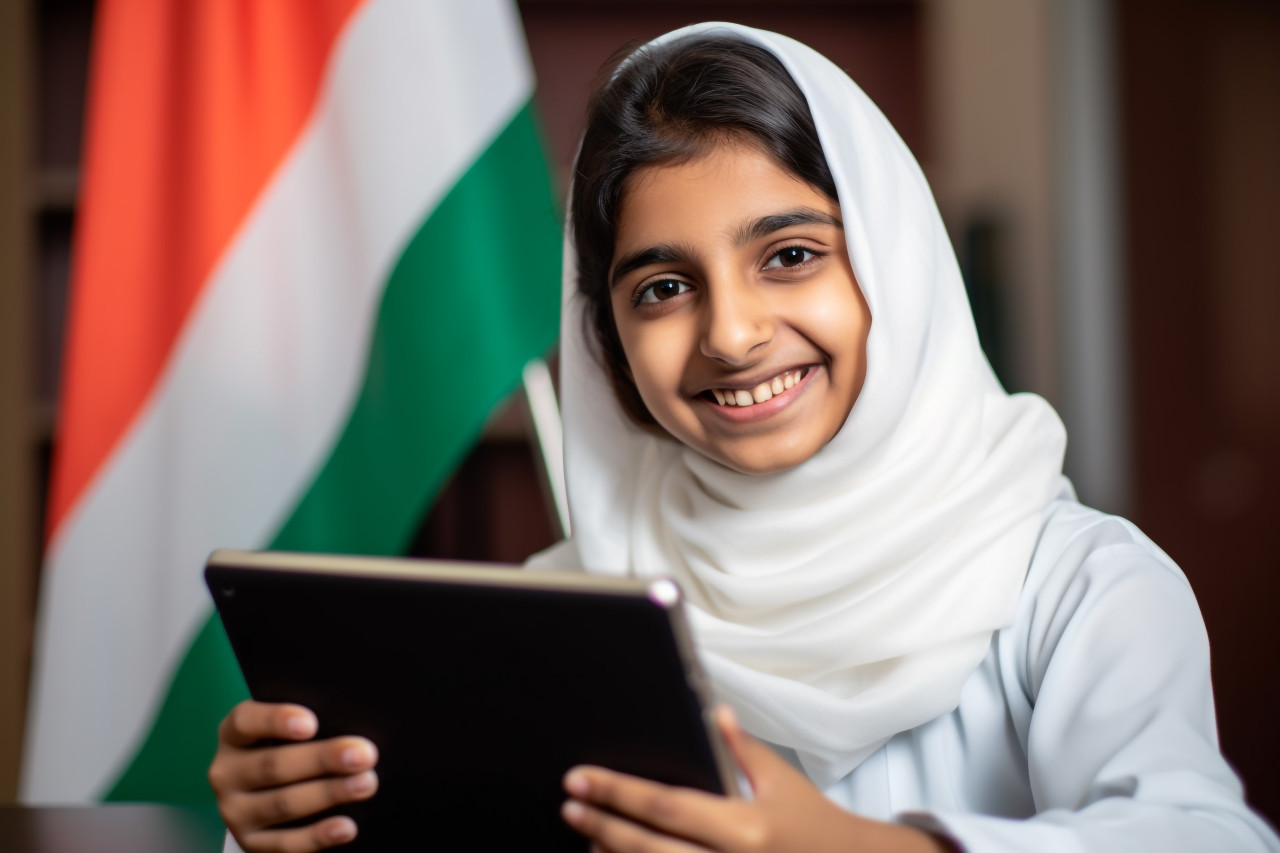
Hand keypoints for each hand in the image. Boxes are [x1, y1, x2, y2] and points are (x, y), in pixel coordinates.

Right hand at [208, 700, 378, 851]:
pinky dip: (318, 836)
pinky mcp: (251, 843)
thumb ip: (311, 723)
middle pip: (272, 765)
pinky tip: (347, 827)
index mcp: (233, 735)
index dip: (276, 720)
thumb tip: (350, 732)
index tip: (312, 723)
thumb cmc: (290, 745)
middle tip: (364, 754)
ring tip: (366, 784)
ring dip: (328, 794)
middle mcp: (227, 773)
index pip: (245, 722)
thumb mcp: (288, 729)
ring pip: (282, 804)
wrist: (268, 791)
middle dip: (322, 759)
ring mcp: (236, 811)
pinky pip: (285, 844)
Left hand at [560, 706, 954, 852]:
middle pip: (649, 847)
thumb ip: (741, 748)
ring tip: (586, 836)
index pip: (667, 806)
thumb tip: (714, 711)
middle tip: (568, 805)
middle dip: (603, 825)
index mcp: (745, 827)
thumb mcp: (782, 780)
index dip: (619, 792)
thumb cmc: (815, 824)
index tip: (581, 779)